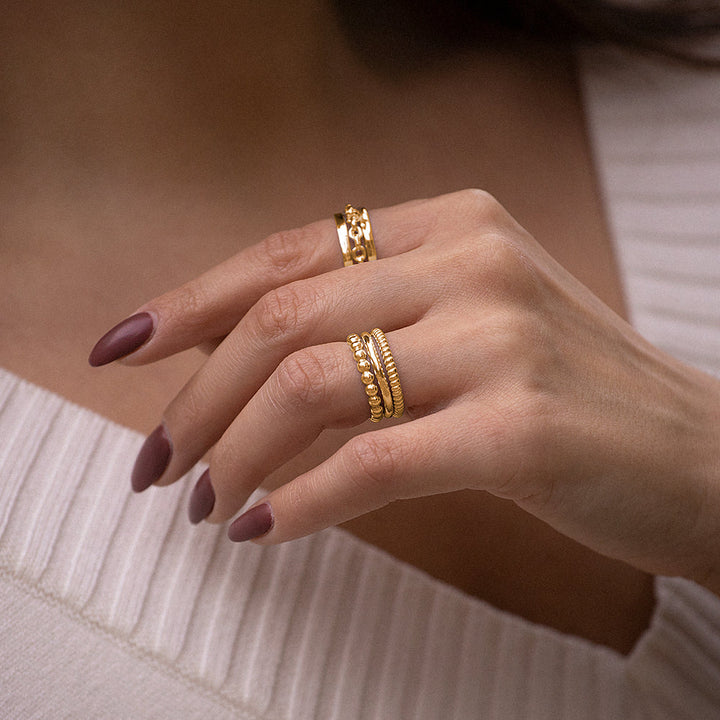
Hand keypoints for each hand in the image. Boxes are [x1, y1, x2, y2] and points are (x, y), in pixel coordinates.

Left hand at [90, 190, 719, 589]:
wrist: (697, 451)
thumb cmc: (571, 388)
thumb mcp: (471, 315)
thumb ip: (373, 312)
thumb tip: (244, 354)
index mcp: (453, 224)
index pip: (286, 252)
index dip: (191, 301)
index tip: (124, 347)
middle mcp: (473, 263)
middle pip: (282, 317)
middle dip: (196, 394)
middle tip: (156, 460)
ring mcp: (501, 339)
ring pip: (313, 384)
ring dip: (236, 451)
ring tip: (204, 502)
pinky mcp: (520, 427)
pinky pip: (372, 461)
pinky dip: (302, 501)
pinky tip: (264, 529)